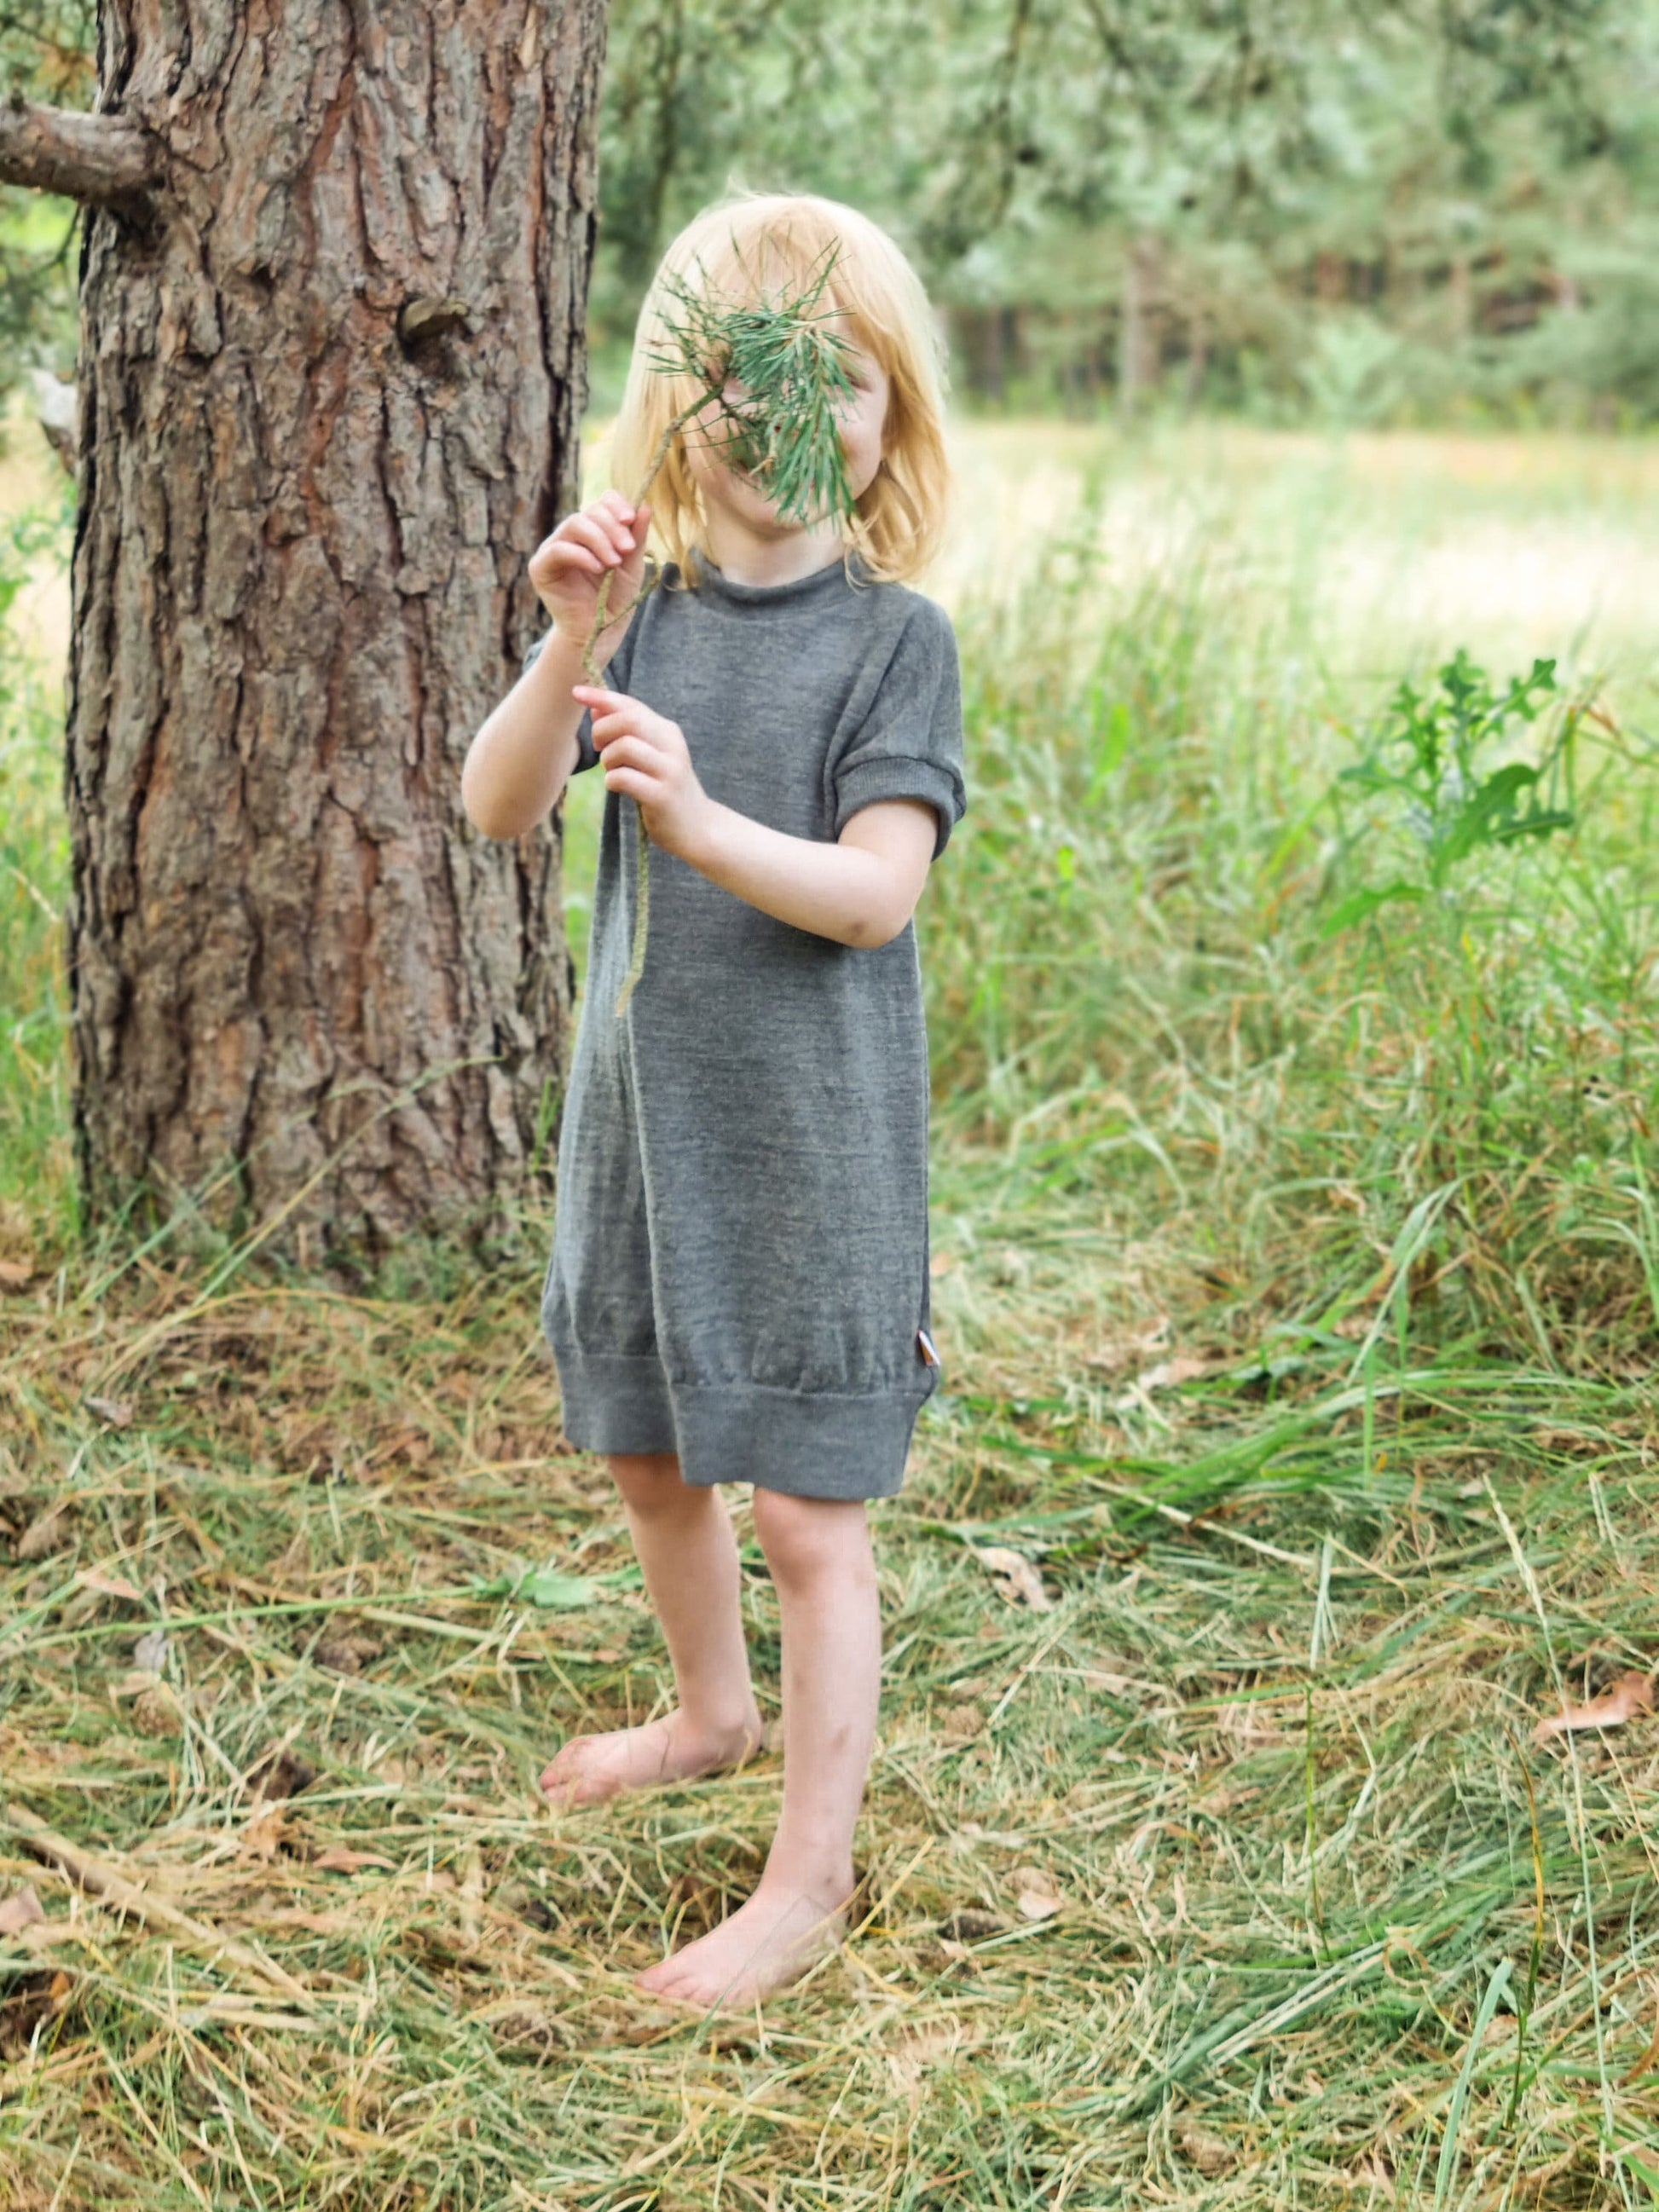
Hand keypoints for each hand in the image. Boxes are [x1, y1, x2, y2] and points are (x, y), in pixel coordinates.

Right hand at [528, 491, 651, 663]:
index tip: (631, 519)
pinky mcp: (541, 567)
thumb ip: (637, 538)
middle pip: (589, 512)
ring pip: (574, 524)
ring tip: (614, 562)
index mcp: (595, 529)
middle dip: (612, 528)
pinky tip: (598, 568)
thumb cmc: (615, 597)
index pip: (603, 502)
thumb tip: (645, 507)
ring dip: (599, 540)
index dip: (616, 505)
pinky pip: (559, 549)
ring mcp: (554, 548)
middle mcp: (572, 534)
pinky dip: (581, 555)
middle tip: (627, 549)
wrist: (600, 629)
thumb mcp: (632, 565)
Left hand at [573, 686, 714, 861]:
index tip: (576, 692)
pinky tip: (618, 788)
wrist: (697, 827)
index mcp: (668, 732)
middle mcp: (672, 746)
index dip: (602, 697)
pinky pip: (623, 778)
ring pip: (624, 746)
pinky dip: (611, 781)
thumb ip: (627, 732)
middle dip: (602, 730)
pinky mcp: (662, 796)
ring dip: (607, 759)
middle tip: (599, 748)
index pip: (632, 705)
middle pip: (628, 720)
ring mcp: (669, 771)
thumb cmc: (665, 788)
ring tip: (613, 771)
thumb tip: (595, 707)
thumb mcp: (650, 755)